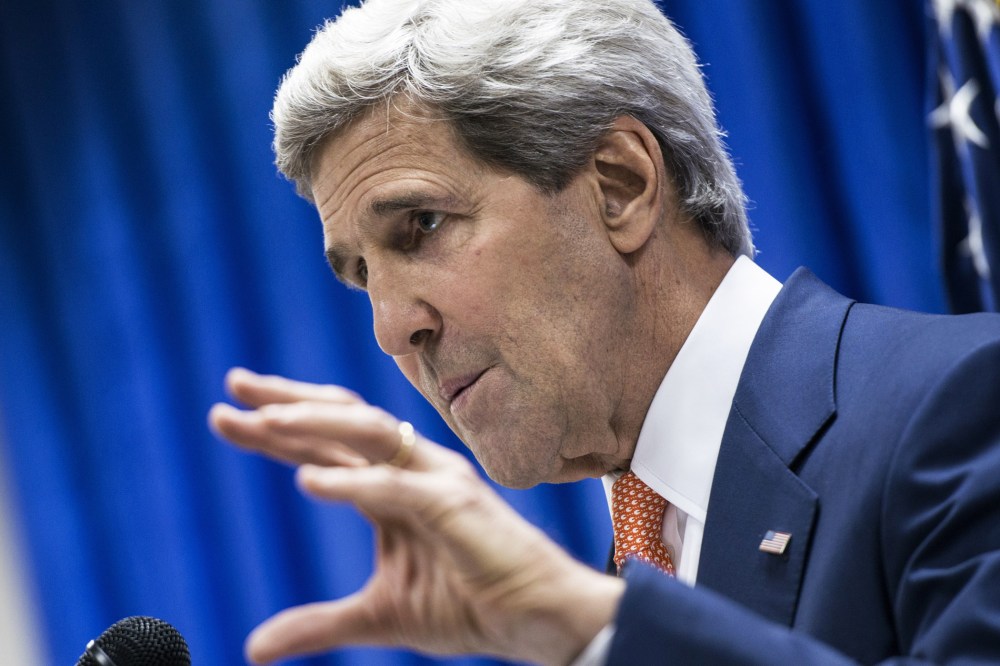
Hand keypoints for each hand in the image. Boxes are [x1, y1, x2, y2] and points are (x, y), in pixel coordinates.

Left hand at [209, 368, 623, 664]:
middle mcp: (410, 469)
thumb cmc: (469, 605)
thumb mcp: (378, 616)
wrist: (535, 621)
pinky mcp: (456, 504)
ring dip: (316, 423)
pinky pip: (397, 485)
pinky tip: (307, 482)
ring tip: (265, 421)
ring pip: (370, 432)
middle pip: (341, 419)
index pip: (323, 446)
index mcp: (389, 487)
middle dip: (286, 400)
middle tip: (234, 384)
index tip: (225, 415)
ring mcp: (435, 479)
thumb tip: (254, 647)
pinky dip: (353, 483)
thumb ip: (318, 624)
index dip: (273, 430)